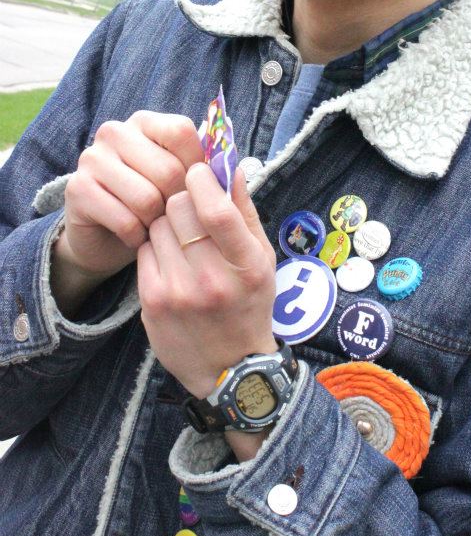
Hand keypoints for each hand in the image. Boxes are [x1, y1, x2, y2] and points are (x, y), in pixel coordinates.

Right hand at [56, 112, 203, 286]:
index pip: (182, 132)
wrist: (105, 238)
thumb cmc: (154, 204)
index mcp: (145, 122)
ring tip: (154, 226)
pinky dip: (137, 236)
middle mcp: (115, 132)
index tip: (196, 190)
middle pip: (168, 169)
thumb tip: (231, 168)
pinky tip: (136, 237)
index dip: (197, 167)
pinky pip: (124, 219)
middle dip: (178, 203)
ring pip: (147, 198)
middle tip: (174, 216)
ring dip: (157, 223)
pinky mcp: (78, 190)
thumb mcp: (181, 182)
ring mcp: (92, 158)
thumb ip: (203, 169)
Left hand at [137, 163, 276, 400]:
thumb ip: (245, 212)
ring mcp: (178, 293)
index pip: (216, 210)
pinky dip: (155, 247)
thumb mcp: (262, 259)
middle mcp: (212, 280)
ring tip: (182, 238)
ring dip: (168, 223)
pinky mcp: (151, 302)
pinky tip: (170, 260)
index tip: (199, 171)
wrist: (230, 370)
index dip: (203, 180)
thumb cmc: (251, 306)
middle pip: (180, 209)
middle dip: (183, 198)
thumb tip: (230, 166)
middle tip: (190, 206)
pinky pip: (143, 250)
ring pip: (157, 225)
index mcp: (247, 267)